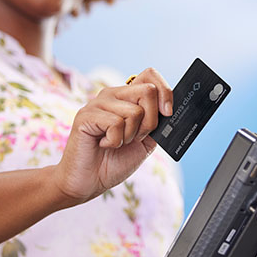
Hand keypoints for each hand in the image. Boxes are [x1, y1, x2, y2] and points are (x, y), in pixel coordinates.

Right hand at [54, 68, 172, 202]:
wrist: (88, 181)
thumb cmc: (114, 161)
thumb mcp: (145, 142)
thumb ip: (156, 124)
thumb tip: (170, 110)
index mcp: (127, 97)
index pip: (150, 75)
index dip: (165, 90)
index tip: (167, 112)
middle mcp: (113, 94)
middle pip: (148, 91)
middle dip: (150, 122)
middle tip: (134, 138)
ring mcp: (98, 103)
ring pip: (135, 111)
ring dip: (130, 136)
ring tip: (115, 143)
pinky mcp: (86, 115)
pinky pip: (116, 123)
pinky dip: (115, 142)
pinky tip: (103, 144)